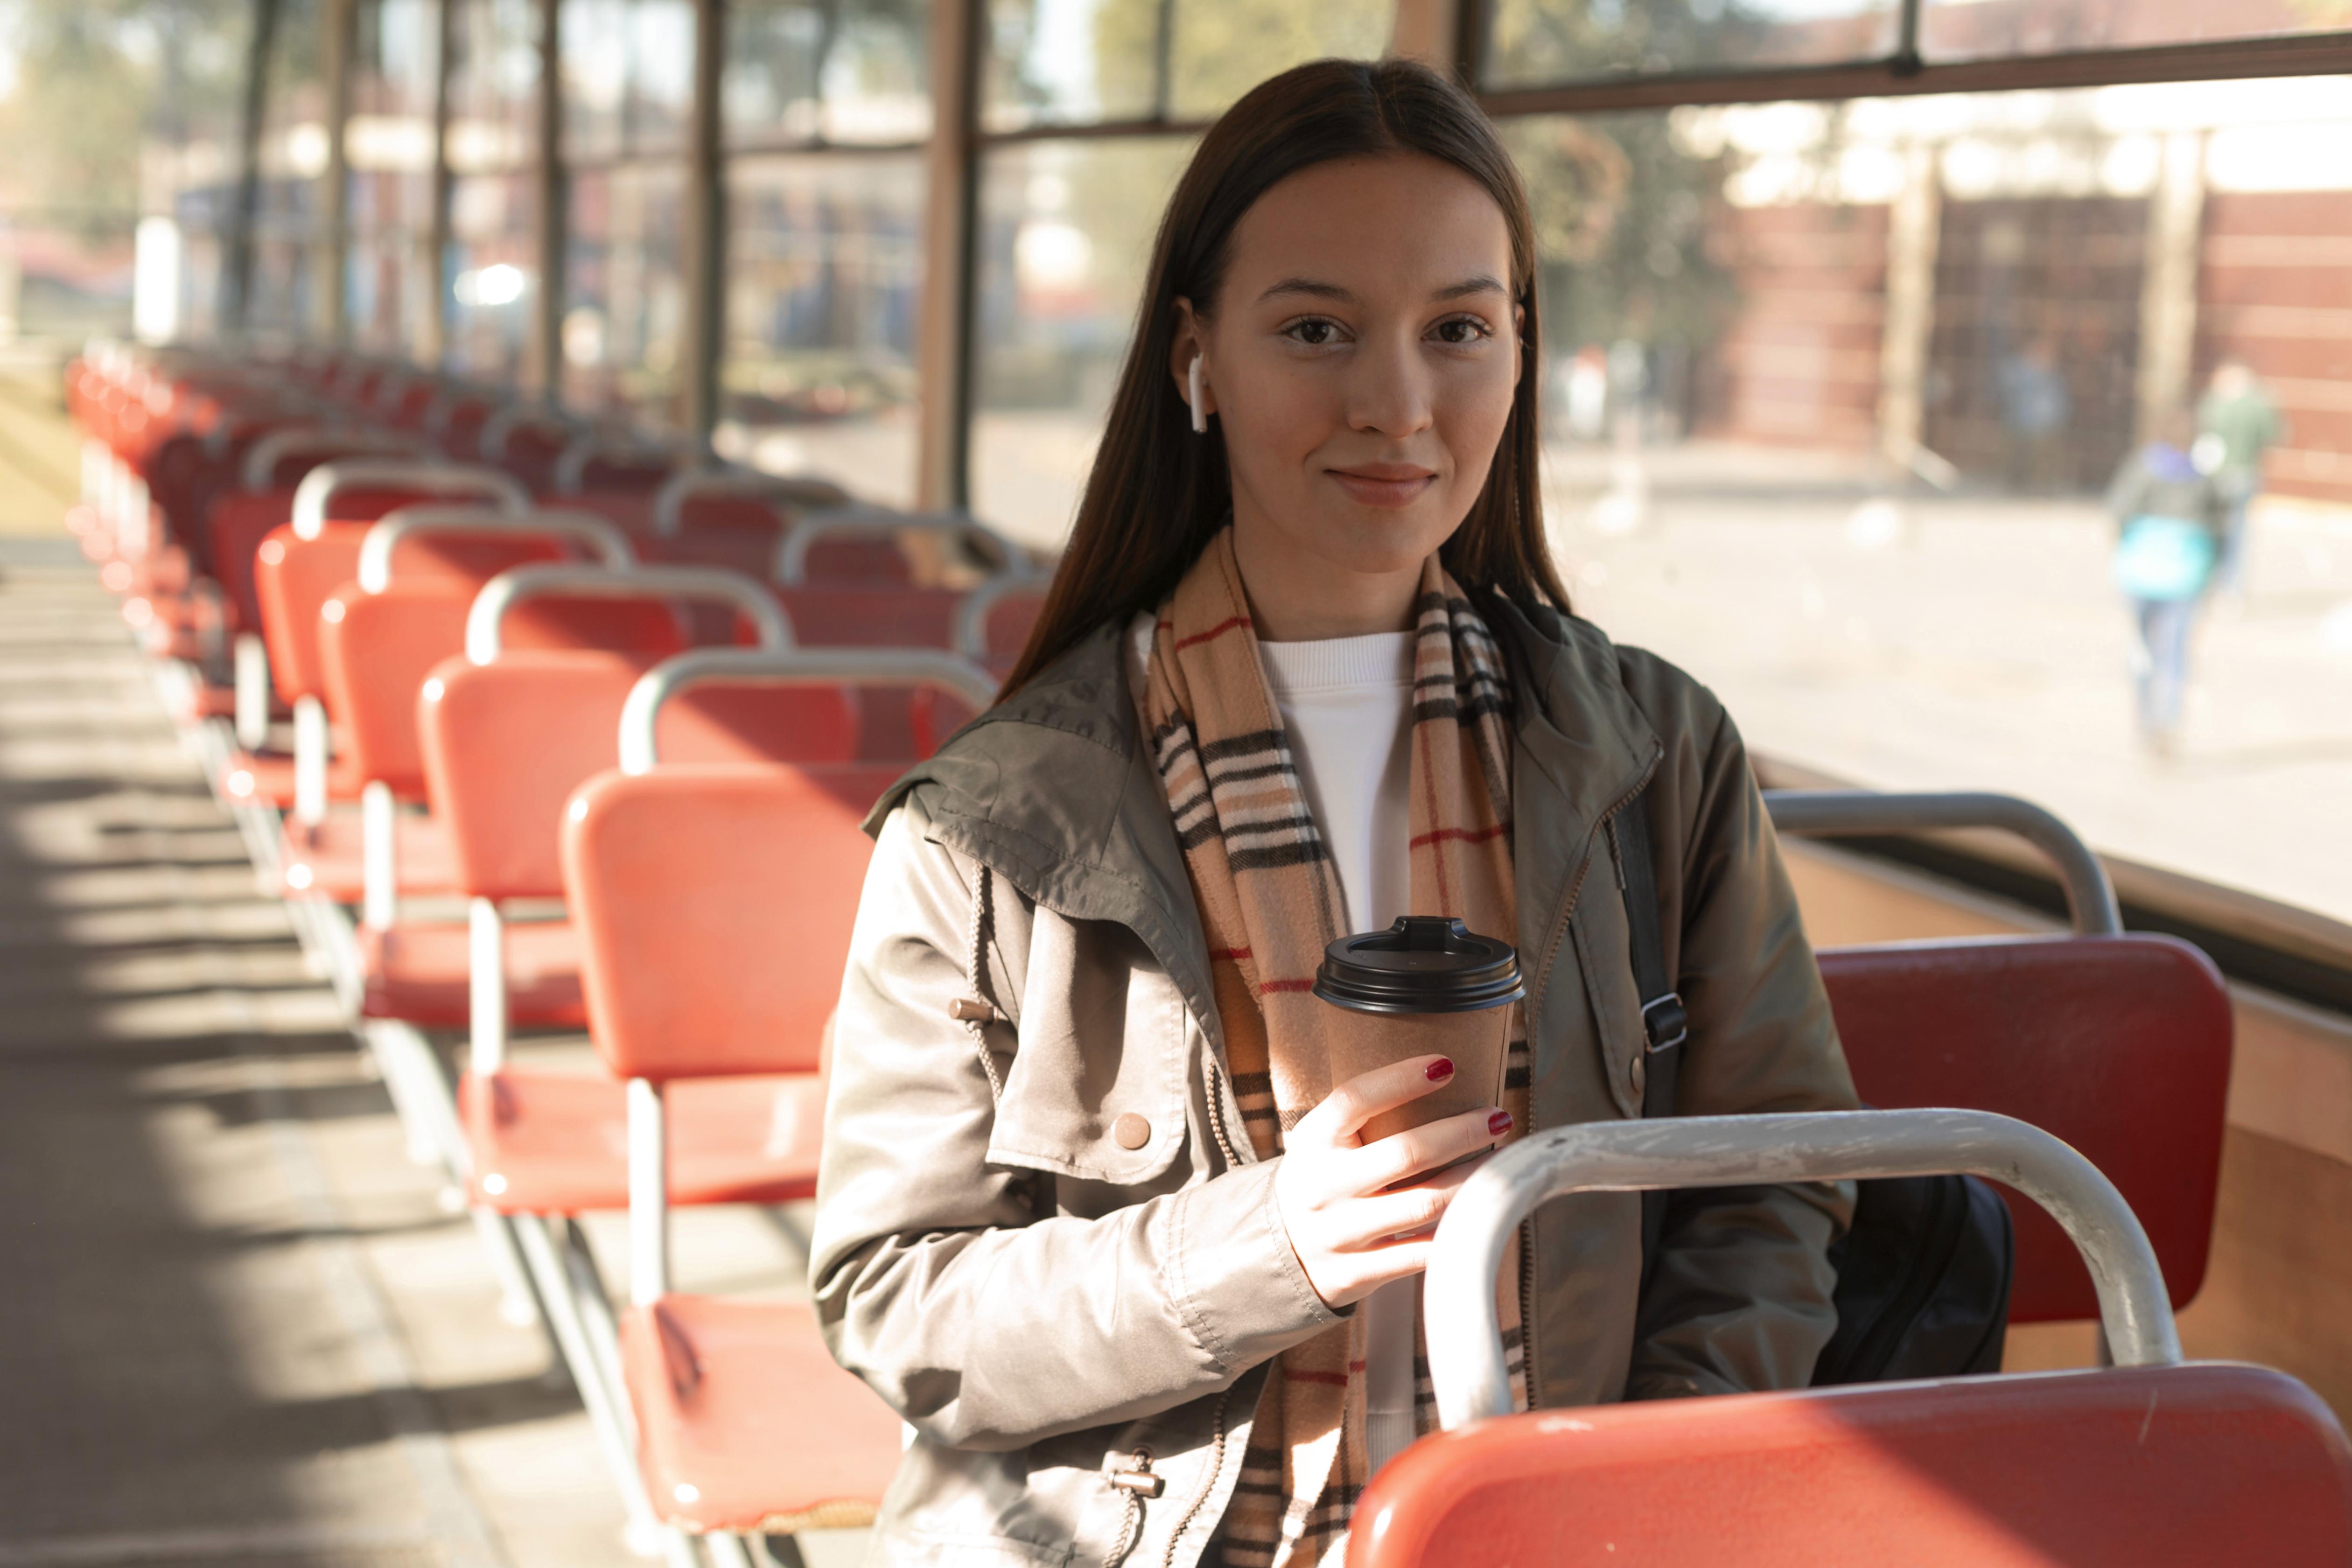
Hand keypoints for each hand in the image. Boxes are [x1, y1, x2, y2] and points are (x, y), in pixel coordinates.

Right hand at [1271, 1054, 1511, 1308]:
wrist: (1281, 1253)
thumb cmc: (1321, 1180)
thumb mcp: (1322, 1141)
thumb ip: (1363, 1116)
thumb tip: (1442, 1076)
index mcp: (1313, 1141)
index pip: (1354, 1099)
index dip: (1401, 1079)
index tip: (1446, 1065)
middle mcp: (1323, 1186)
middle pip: (1406, 1153)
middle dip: (1462, 1133)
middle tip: (1497, 1118)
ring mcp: (1340, 1233)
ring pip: (1424, 1204)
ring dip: (1472, 1181)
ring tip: (1500, 1164)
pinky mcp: (1357, 1272)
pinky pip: (1421, 1254)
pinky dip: (1455, 1233)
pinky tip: (1479, 1214)